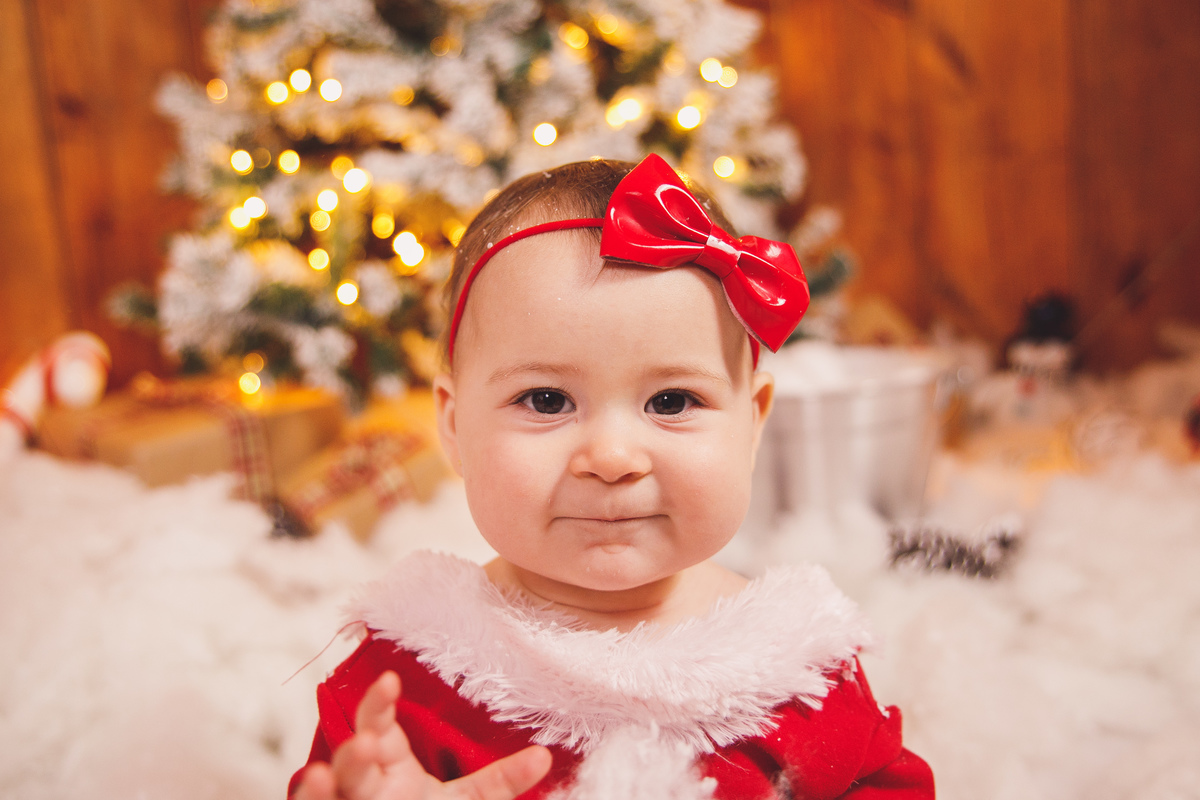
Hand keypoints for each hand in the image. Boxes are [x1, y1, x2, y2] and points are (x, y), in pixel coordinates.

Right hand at [294, 671, 551, 799]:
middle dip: (353, 749)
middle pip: (349, 760)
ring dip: (321, 786)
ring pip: (324, 795)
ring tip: (325, 776)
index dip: (379, 703)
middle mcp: (362, 785)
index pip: (377, 723)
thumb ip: (500, 782)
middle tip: (368, 741)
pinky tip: (314, 786)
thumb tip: (545, 758)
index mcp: (390, 765)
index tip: (392, 682)